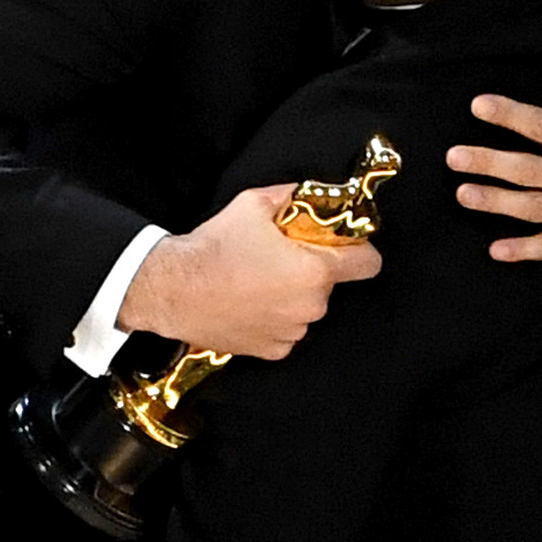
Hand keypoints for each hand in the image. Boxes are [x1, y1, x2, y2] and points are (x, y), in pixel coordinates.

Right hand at [117, 184, 383, 358]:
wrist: (173, 289)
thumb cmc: (213, 248)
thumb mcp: (254, 204)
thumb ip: (291, 196)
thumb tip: (309, 192)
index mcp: (315, 270)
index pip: (368, 263)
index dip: (359, 250)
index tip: (344, 245)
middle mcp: (311, 306)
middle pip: (330, 283)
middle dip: (313, 269)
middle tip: (280, 256)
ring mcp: (292, 331)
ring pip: (306, 307)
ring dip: (292, 294)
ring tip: (257, 279)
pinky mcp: (272, 349)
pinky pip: (286, 329)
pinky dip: (274, 317)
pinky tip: (248, 302)